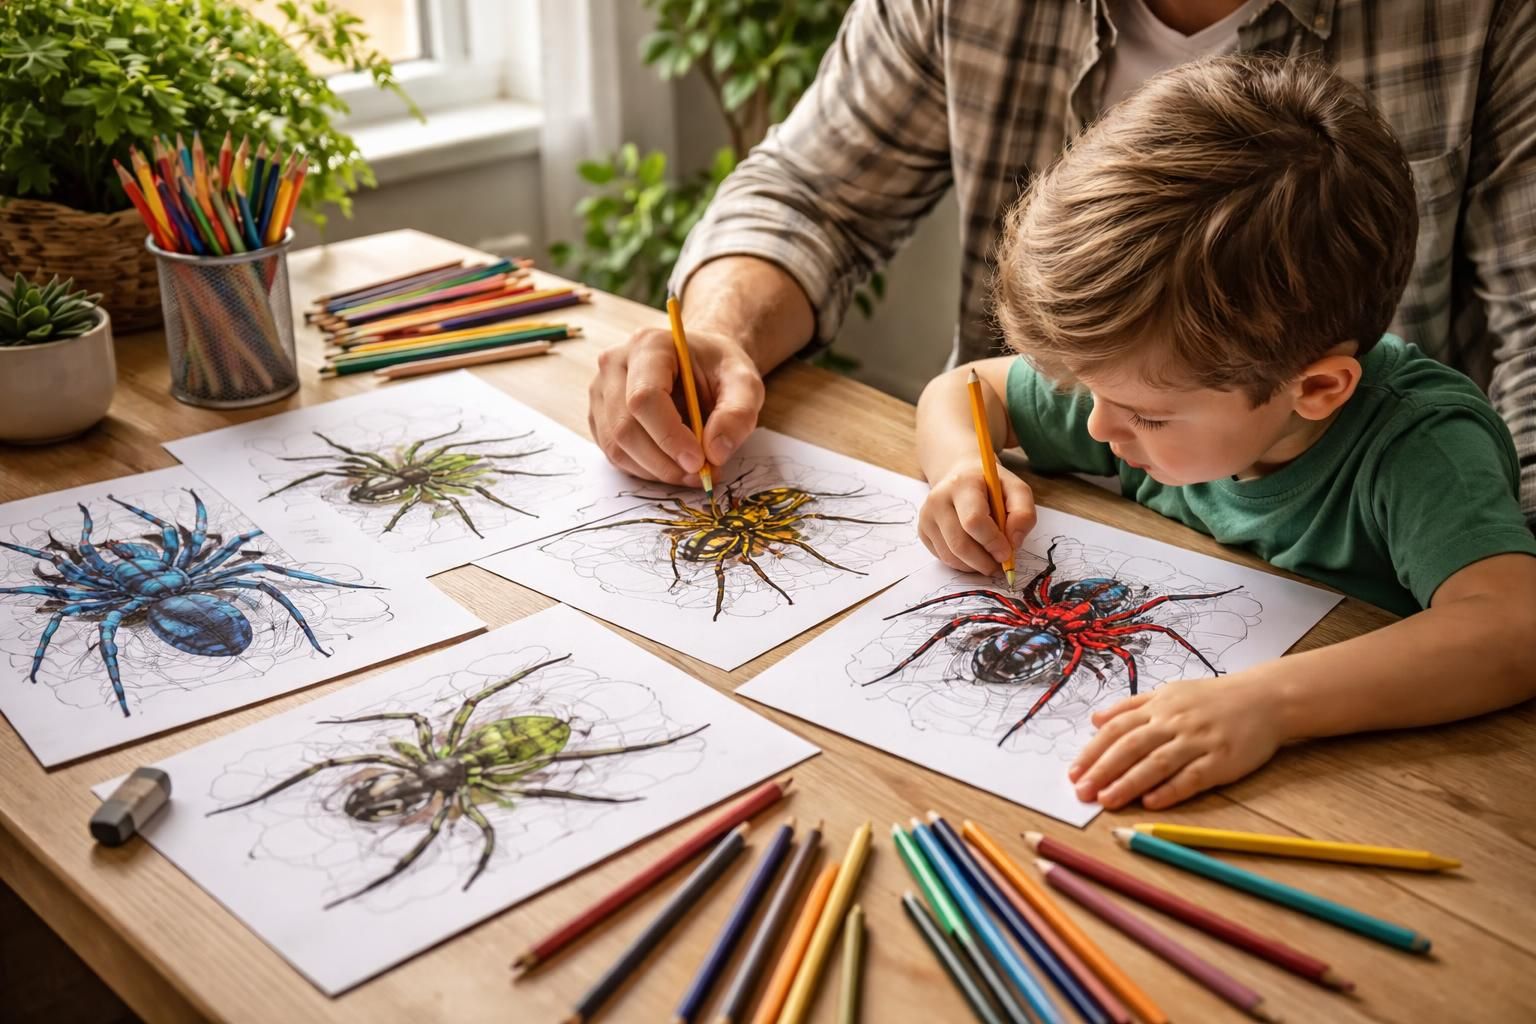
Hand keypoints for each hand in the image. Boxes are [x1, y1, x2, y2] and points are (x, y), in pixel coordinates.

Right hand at [588, 325, 764, 484]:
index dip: (669, 436)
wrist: (700, 366)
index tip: (699, 462)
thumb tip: (715, 453)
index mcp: (649, 346)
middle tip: (699, 475)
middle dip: (664, 462)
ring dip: (656, 471)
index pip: (645, 397)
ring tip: (691, 472)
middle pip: (625, 427)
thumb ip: (737, 414)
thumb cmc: (719, 370)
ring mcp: (601, 392)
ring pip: (617, 447)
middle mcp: (615, 364)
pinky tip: (672, 464)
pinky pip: (615, 455)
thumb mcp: (745, 383)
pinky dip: (646, 470)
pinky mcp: (600, 417)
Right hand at [919, 461, 1036, 574]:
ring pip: (950, 556)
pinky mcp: (923, 531)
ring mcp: (927, 516)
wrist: (961, 477)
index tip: (1007, 553)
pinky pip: (943, 558)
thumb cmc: (991, 487)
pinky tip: (974, 553)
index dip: (992, 542)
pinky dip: (963, 564)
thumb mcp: (1016, 490)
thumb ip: (1023, 513)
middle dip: (984, 562)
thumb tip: (1013, 542)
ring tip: (989, 559)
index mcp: (962, 484)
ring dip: (974, 566)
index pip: (973, 521)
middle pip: (959, 544)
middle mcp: (938, 499)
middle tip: (999, 565)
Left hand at [1068, 673, 1283, 809]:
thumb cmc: (1212, 699)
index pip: (1117, 730)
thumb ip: (1131, 707)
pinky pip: (1192, 777)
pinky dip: (1171, 790)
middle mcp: (1175, 722)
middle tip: (1081, 791)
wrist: (1265, 699)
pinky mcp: (1222, 760)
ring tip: (1106, 800)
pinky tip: (1151, 803)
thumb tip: (1095, 720)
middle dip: (1103, 769)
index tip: (1073, 772)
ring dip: (1129, 783)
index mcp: (1159, 707)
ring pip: (1157, 763)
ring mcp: (1198, 741)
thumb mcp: (1169, 693)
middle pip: (1131, 746)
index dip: (1093, 751)